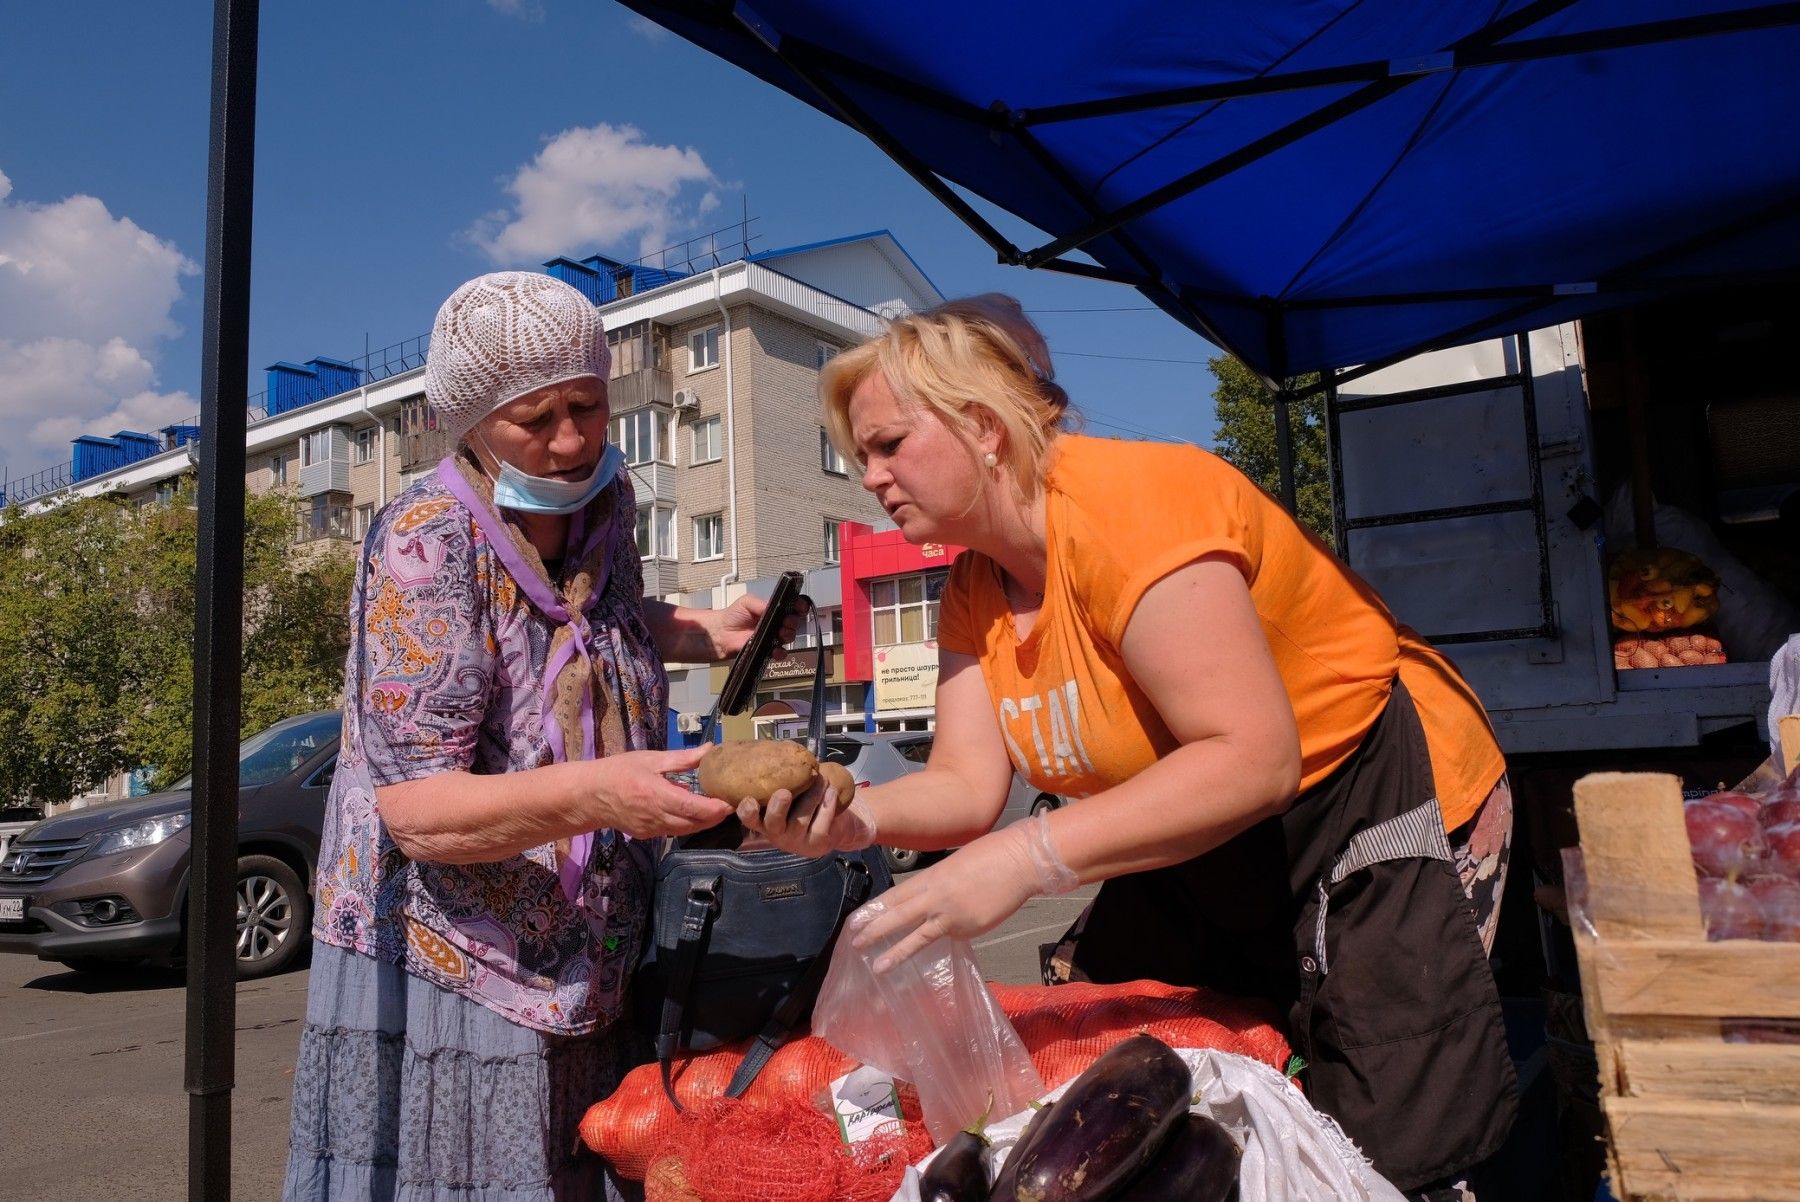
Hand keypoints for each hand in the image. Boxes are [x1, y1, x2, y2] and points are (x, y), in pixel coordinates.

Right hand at [585, 747, 731, 838]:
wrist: (589, 795)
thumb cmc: (619, 771)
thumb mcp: (651, 759)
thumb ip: (683, 759)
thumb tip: (709, 750)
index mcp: (656, 795)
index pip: (694, 808)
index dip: (716, 809)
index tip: (731, 801)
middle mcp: (655, 817)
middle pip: (694, 824)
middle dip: (715, 817)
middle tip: (731, 803)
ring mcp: (651, 829)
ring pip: (685, 831)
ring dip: (703, 822)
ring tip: (717, 808)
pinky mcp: (647, 835)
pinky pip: (673, 831)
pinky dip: (687, 824)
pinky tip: (692, 811)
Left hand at [709, 591, 800, 659]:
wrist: (721, 633)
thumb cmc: (733, 615)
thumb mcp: (747, 602)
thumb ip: (761, 603)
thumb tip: (773, 606)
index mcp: (773, 609)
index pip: (792, 607)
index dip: (799, 606)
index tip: (800, 606)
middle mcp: (776, 623)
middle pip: (794, 622)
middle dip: (793, 621)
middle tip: (786, 620)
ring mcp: (773, 637)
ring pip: (789, 637)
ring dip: (788, 635)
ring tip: (780, 633)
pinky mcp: (768, 650)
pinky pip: (780, 653)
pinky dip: (780, 652)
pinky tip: (775, 649)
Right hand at [737, 774, 876, 856]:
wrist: (836, 823)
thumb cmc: (805, 801)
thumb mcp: (792, 789)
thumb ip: (784, 776)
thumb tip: (785, 748)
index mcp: (764, 818)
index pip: (748, 818)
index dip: (746, 811)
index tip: (749, 799)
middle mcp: (776, 832)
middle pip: (773, 823)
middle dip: (778, 808)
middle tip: (784, 793)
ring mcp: (795, 841)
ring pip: (801, 819)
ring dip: (812, 795)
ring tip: (822, 779)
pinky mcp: (815, 844)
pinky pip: (821, 825)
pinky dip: (827, 806)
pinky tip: (831, 792)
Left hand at [848, 812, 1078, 971]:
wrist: (1020, 863)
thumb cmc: (990, 855)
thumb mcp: (954, 864)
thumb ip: (937, 884)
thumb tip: (930, 903)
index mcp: (931, 877)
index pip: (895, 896)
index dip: (875, 909)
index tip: (856, 920)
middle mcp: (936, 898)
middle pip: (899, 916)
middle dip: (875, 931)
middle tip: (855, 942)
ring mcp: (953, 917)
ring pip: (918, 937)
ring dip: (896, 953)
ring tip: (878, 967)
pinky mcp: (970, 930)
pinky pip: (952, 936)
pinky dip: (948, 934)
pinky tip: (956, 927)